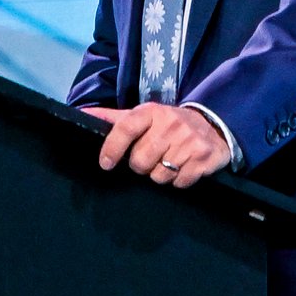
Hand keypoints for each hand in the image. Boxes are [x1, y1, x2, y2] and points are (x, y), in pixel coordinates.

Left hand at [85, 101, 234, 186]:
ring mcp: (189, 141)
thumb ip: (114, 118)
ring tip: (168, 161)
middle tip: (149, 158)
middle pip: (140, 161)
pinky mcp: (204, 158)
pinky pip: (179, 182)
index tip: (105, 163)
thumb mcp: (144, 116)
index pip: (126, 128)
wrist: (213, 125)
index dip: (112, 148)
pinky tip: (183, 167)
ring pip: (159, 175)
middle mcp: (171, 124)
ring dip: (160, 174)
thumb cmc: (169, 123)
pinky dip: (178, 180)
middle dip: (140, 166)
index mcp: (152, 112)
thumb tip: (81, 113)